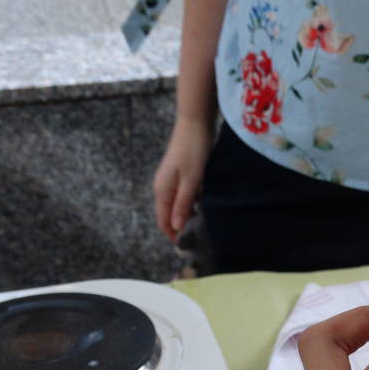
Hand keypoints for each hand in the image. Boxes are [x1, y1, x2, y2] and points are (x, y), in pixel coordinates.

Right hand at [152, 116, 213, 241]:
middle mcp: (163, 188)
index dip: (173, 235)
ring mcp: (172, 181)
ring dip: (189, 216)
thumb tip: (177, 227)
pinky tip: (206, 206)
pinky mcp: (182, 176)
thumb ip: (183, 204)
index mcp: (162, 191)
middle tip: (199, 238)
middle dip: (181, 228)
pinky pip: (185, 196)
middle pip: (170, 216)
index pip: (163, 221)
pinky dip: (193, 203)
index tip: (188, 246)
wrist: (195, 123)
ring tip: (205, 225)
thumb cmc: (193, 150)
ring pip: (178, 206)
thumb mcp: (191, 180)